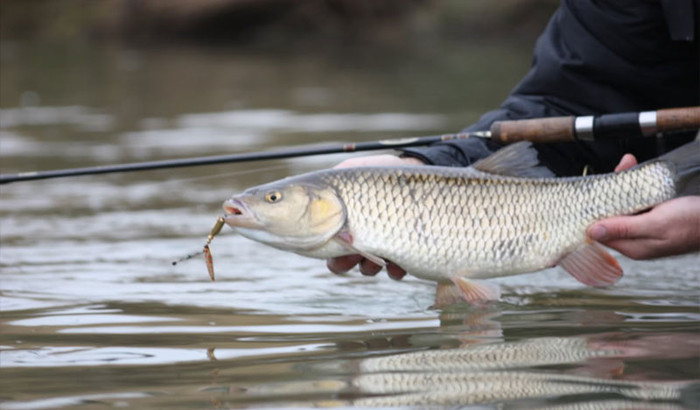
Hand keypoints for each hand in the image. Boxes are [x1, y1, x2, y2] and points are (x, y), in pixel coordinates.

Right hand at [327, 154, 423, 278]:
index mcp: (345, 223)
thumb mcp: (358, 168)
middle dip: (344, 262)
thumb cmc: (385, 173)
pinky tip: (399, 262)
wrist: (418, 176)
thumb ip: (337, 178)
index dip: (327, 250)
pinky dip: (395, 270)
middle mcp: (359, 238)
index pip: (326, 243)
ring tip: (380, 254)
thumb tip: (321, 193)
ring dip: (369, 265)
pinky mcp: (402, 255)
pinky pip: (394, 272)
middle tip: (353, 254)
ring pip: (366, 269)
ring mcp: (379, 248)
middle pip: (342, 261)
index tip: (335, 245)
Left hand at [587, 154, 699, 258]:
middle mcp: (636, 238)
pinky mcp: (656, 215)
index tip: (590, 194)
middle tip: (617, 170)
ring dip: (622, 184)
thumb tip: (592, 232)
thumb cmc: (694, 223)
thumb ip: (624, 228)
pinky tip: (636, 170)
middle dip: (608, 193)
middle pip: (610, 215)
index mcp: (633, 247)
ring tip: (628, 164)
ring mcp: (646, 226)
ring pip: (624, 204)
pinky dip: (636, 184)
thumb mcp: (656, 224)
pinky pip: (638, 199)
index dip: (593, 213)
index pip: (600, 233)